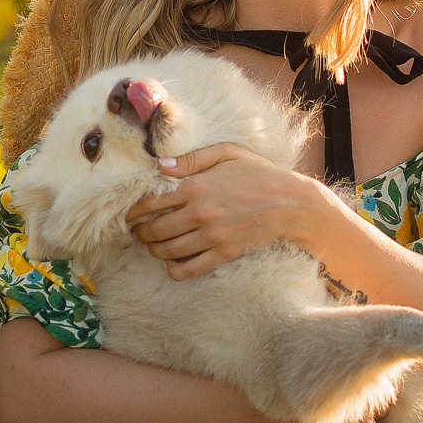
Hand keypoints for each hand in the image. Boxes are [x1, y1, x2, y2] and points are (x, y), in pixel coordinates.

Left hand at [124, 143, 338, 279]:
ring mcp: (211, 237)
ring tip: (152, 245)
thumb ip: (191, 158)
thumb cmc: (259, 173)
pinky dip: (173, 270)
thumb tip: (161, 165)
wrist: (291, 203)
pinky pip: (189, 269)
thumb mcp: (227, 153)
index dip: (133, 210)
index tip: (130, 213)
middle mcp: (200, 213)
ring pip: (167, 251)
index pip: (150, 202)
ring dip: (153, 250)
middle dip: (139, 232)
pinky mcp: (223, 254)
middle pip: (154, 230)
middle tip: (137, 232)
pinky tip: (171, 263)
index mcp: (196, 187)